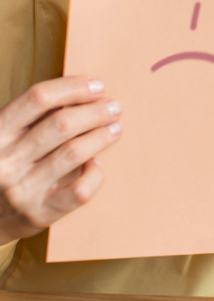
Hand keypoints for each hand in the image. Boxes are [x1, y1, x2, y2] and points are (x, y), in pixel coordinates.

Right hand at [0, 77, 122, 246]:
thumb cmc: (6, 166)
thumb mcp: (7, 137)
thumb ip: (34, 117)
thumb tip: (84, 91)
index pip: (38, 98)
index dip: (73, 88)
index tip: (98, 86)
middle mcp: (4, 161)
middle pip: (61, 124)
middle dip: (95, 111)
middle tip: (114, 107)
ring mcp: (20, 189)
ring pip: (73, 152)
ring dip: (101, 136)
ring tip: (115, 128)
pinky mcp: (38, 213)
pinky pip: (79, 190)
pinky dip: (94, 174)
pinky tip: (96, 165)